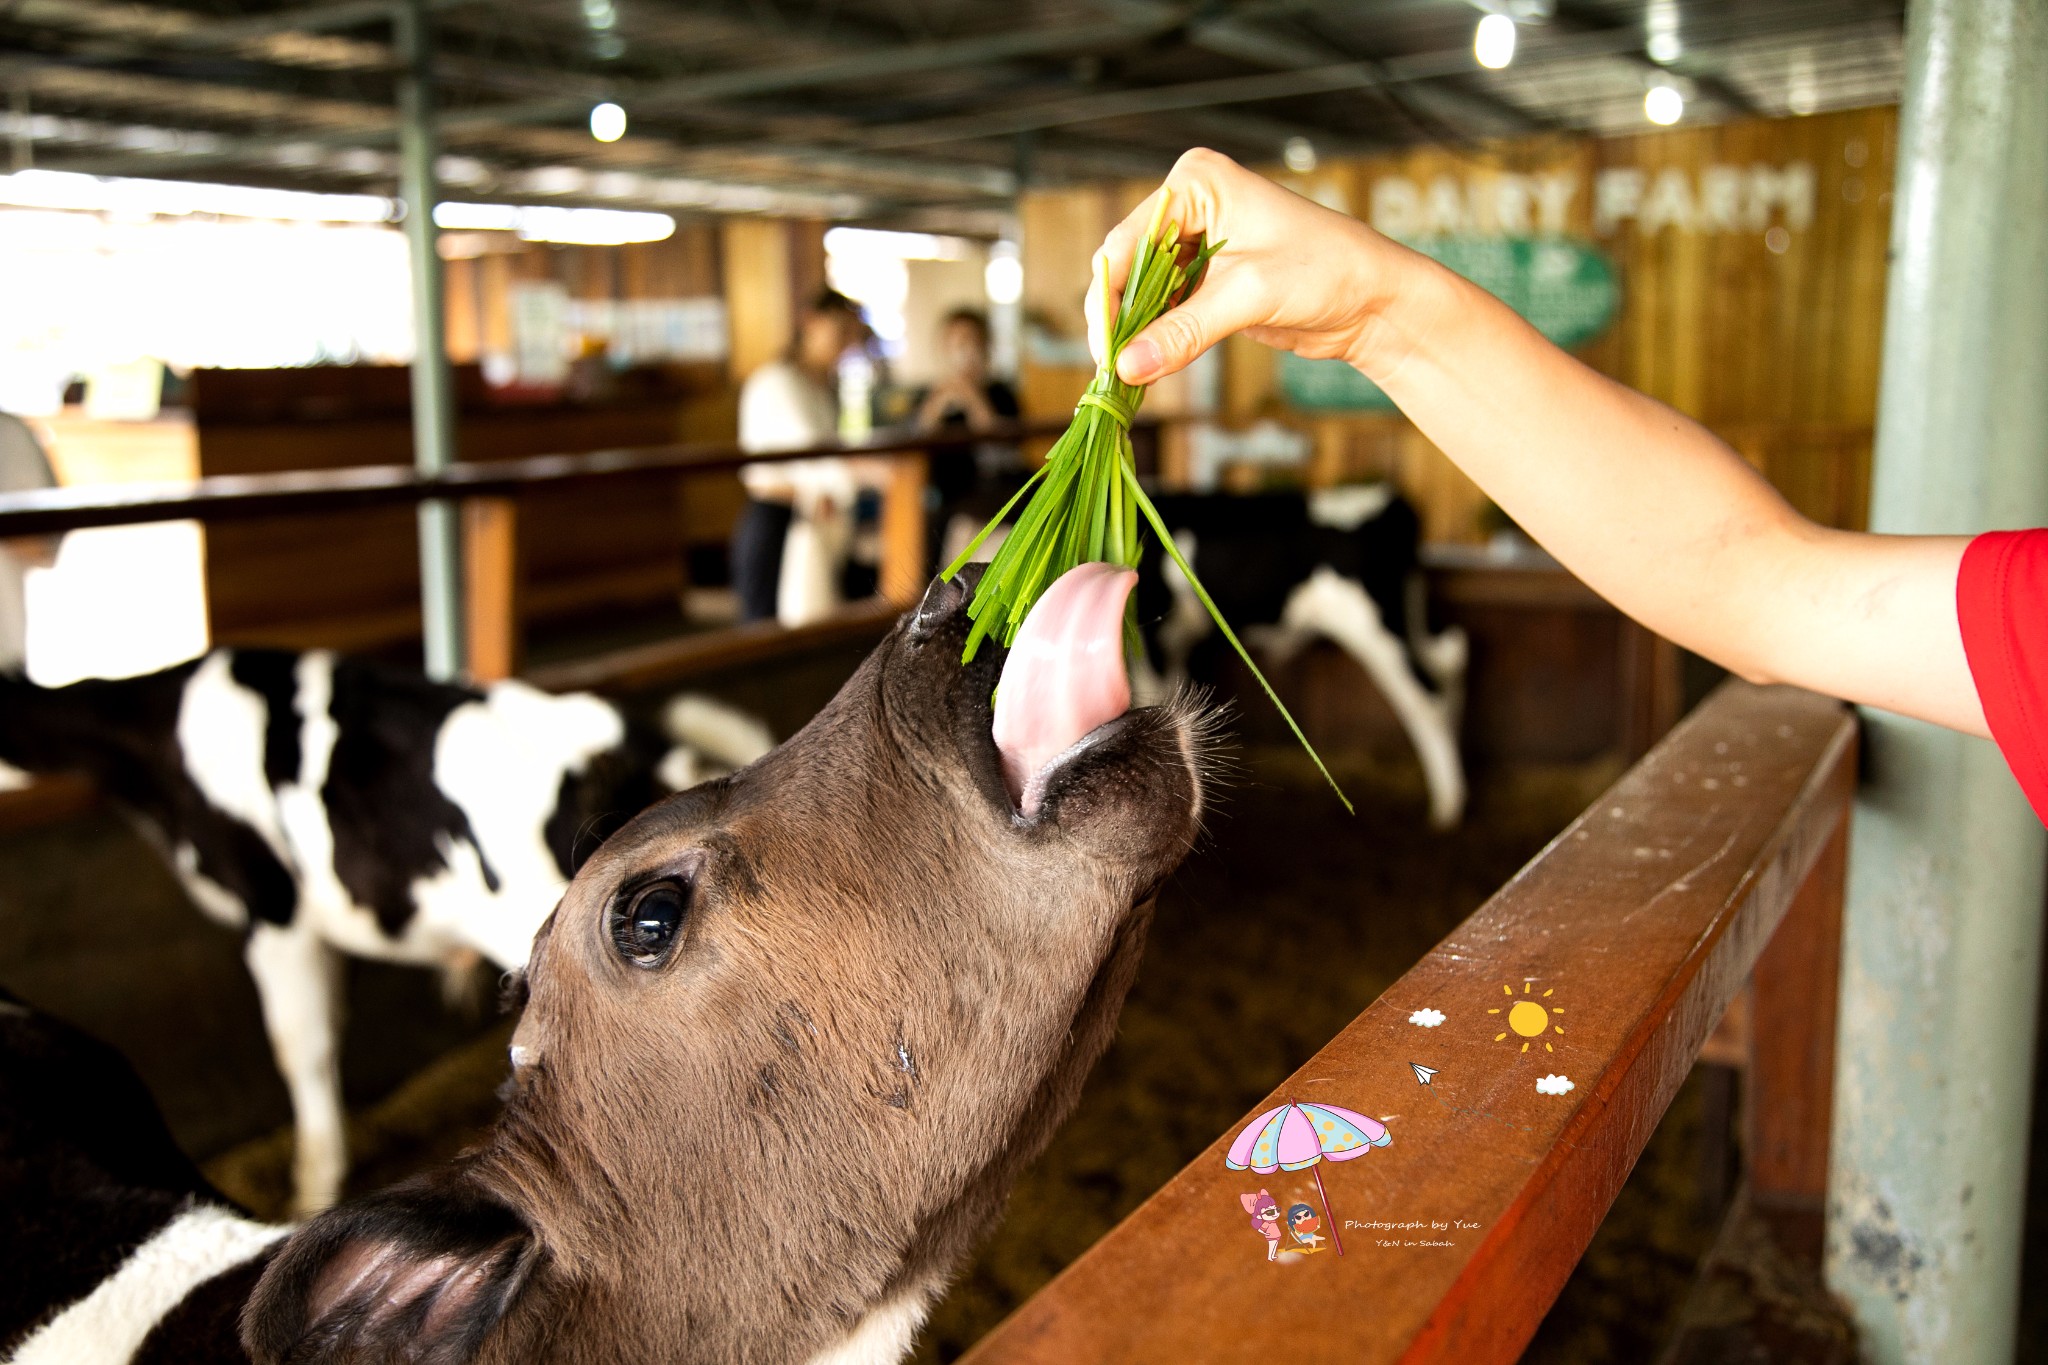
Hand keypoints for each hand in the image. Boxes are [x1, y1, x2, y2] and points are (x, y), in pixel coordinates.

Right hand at [1087, 148, 1416, 384]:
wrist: (1374, 298)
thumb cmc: (1327, 271)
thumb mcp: (1250, 297)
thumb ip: (1184, 331)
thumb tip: (1128, 367)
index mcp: (1197, 183)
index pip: (1127, 242)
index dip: (1109, 297)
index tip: (1104, 349)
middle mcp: (1189, 206)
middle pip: (1127, 267)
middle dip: (1120, 317)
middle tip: (1115, 369)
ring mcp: (1196, 243)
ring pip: (1141, 292)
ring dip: (1136, 332)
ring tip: (1129, 373)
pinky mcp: (1207, 279)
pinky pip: (1164, 309)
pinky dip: (1156, 338)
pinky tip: (1150, 365)